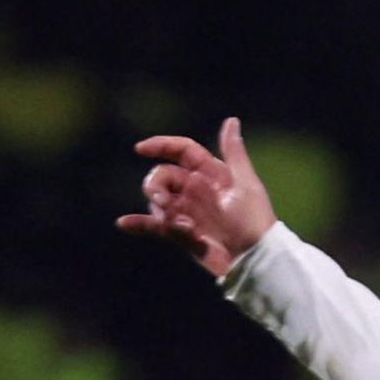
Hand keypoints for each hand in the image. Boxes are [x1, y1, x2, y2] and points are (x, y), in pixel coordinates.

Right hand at [117, 116, 278, 279]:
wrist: (255, 260)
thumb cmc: (256, 221)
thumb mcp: (245, 184)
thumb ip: (233, 152)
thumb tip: (231, 119)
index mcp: (211, 174)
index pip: (181, 151)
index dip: (161, 146)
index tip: (141, 148)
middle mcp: (196, 190)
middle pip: (162, 175)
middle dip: (156, 185)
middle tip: (163, 201)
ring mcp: (187, 211)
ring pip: (158, 200)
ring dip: (161, 210)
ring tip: (183, 227)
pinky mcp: (181, 233)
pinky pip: (154, 226)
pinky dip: (139, 224)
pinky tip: (124, 223)